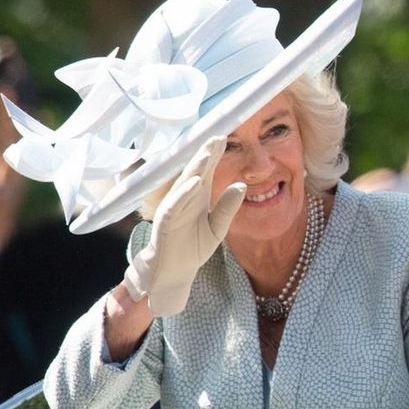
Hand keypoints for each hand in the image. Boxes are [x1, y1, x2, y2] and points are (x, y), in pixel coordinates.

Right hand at [123, 137, 243, 316]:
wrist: (176, 273)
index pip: (207, 171)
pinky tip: (196, 182)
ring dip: (195, 168)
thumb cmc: (193, 247)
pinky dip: (185, 193)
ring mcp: (174, 208)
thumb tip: (242, 185)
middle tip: (217, 136)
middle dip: (205, 154)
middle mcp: (185, 198)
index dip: (214, 154)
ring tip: (207, 153)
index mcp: (198, 197)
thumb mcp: (218, 228)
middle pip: (195, 172)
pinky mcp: (166, 222)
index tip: (225, 136)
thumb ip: (228, 208)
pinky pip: (175, 205)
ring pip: (185, 184)